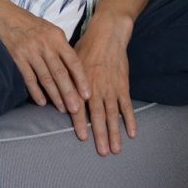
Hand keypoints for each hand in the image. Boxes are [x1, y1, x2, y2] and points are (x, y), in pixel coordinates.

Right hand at [0, 0, 90, 139]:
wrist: (5, 17)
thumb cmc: (32, 25)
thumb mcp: (51, 30)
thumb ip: (62, 48)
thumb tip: (75, 69)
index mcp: (57, 37)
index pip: (73, 61)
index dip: (81, 79)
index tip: (87, 94)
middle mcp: (45, 45)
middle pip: (60, 73)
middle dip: (69, 93)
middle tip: (77, 110)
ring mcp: (31, 52)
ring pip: (46, 78)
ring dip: (55, 95)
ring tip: (62, 108)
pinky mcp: (17, 58)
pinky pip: (29, 78)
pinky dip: (36, 92)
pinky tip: (42, 102)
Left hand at [72, 9, 138, 155]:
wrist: (108, 34)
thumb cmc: (86, 47)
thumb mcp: (70, 61)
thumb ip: (66, 79)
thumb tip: (55, 94)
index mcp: (82, 82)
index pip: (80, 106)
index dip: (81, 123)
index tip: (83, 138)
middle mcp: (97, 87)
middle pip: (99, 115)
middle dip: (100, 134)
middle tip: (103, 152)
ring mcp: (112, 87)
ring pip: (113, 114)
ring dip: (115, 133)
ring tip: (116, 149)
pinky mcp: (123, 85)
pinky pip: (127, 105)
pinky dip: (130, 119)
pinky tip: (132, 133)